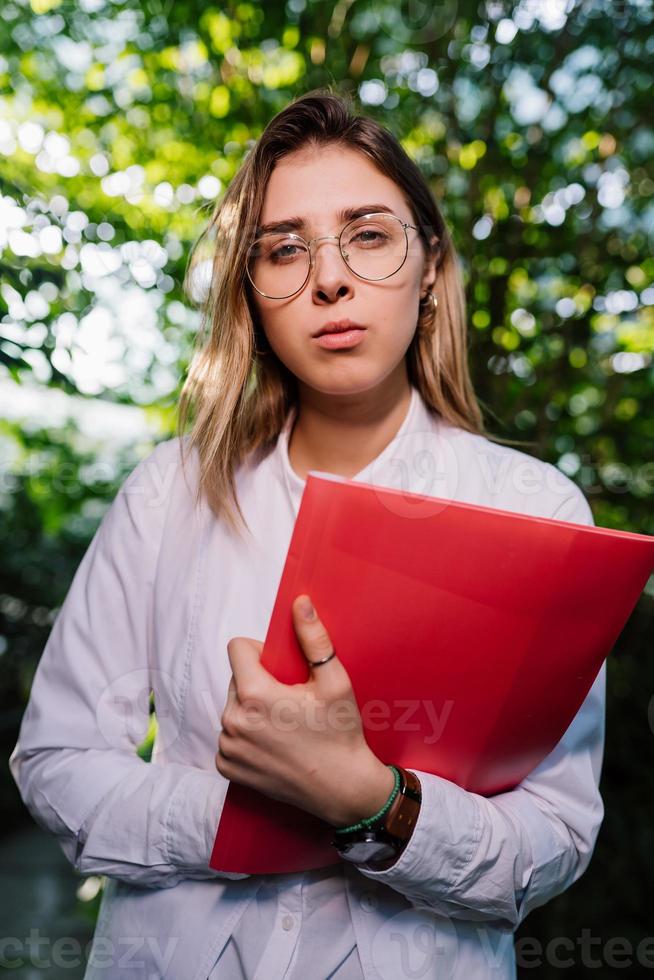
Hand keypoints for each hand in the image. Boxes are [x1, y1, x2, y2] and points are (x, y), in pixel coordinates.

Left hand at [215, 594, 394, 826]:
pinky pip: (229, 736)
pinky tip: (273, 744)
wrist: (343, 789)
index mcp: (254, 695)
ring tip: (284, 725)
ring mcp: (228, 747)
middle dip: (258, 681)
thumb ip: (313, 639)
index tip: (281, 668)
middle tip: (290, 700)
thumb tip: (300, 603)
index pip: (237, 648)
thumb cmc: (341, 734)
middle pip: (236, 679)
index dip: (259, 651)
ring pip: (232, 707)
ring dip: (251, 709)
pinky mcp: (228, 768)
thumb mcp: (334, 682)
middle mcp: (232, 721)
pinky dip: (246, 736)